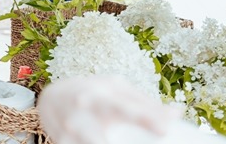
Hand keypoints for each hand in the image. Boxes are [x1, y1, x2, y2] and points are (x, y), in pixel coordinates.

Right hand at [37, 76, 180, 143]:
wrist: (48, 99)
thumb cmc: (89, 91)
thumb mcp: (113, 88)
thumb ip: (143, 101)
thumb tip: (177, 114)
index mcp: (99, 94)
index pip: (126, 107)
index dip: (146, 118)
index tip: (166, 129)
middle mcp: (83, 111)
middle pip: (105, 133)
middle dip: (122, 138)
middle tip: (156, 135)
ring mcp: (70, 130)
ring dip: (104, 143)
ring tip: (110, 139)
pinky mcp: (62, 142)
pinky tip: (100, 141)